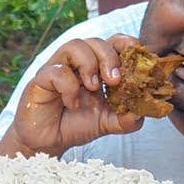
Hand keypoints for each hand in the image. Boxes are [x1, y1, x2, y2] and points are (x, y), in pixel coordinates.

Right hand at [0, 34, 147, 157]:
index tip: (137, 61)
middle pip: (96, 41)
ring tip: (93, 88)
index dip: (127, 44)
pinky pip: (57, 71)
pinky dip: (69, 87)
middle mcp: (77, 63)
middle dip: (110, 57)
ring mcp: (58, 68)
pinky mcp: (41, 79)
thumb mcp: (107, 123)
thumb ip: (126, 119)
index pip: (113, 43)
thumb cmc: (75, 125)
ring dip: (89, 64)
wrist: (48, 142)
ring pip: (74, 45)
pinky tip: (73, 104)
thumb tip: (141, 114)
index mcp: (97, 67)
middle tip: (115, 80)